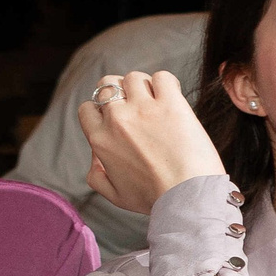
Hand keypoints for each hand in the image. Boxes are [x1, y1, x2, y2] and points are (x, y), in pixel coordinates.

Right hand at [79, 71, 224, 214]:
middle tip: (140, 103)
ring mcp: (143, 109)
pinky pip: (162, 77)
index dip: (103, 109)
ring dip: (145, 85)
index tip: (120, 117)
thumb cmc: (156, 199)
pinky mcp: (171, 104)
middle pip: (107, 84)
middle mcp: (117, 119)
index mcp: (100, 139)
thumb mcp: (116, 195)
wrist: (187, 196)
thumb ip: (97, 177)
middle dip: (121, 90)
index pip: (88, 107)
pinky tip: (174, 98)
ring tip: (159, 100)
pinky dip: (167, 83)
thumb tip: (95, 161)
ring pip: (134, 78)